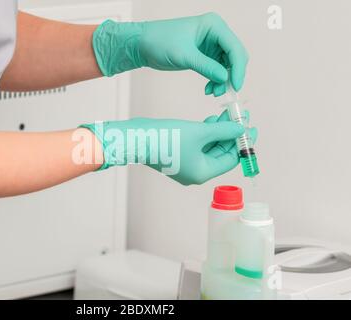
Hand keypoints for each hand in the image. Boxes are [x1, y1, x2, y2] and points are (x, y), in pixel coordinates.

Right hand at [80, 112, 256, 185]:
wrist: (136, 138)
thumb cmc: (166, 138)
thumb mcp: (199, 131)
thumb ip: (223, 129)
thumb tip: (241, 128)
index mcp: (203, 172)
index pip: (230, 160)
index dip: (242, 143)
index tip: (251, 127)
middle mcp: (195, 172)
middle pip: (221, 154)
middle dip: (230, 134)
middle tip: (240, 117)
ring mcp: (186, 165)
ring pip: (209, 148)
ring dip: (219, 132)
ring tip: (227, 114)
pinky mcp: (178, 155)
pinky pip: (198, 146)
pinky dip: (206, 134)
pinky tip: (211, 120)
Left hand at [92, 13, 248, 94]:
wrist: (142, 44)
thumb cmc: (160, 42)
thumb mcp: (184, 56)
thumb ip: (206, 67)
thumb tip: (225, 79)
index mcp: (214, 25)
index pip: (235, 48)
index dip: (238, 68)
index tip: (235, 86)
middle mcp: (216, 33)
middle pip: (235, 57)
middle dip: (231, 76)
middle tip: (222, 93)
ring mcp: (211, 44)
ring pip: (227, 66)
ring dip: (223, 81)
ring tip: (212, 93)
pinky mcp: (205, 55)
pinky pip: (217, 69)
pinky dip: (215, 80)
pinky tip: (207, 89)